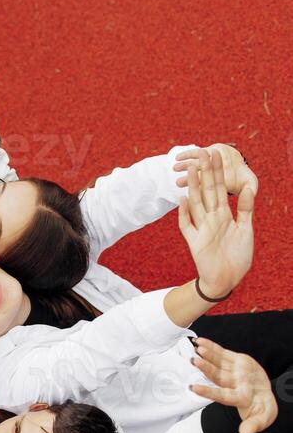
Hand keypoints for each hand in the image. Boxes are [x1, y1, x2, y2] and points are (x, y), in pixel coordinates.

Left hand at [174, 144, 257, 197]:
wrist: (238, 163)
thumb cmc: (244, 176)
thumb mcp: (250, 182)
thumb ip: (251, 189)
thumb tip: (250, 192)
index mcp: (219, 187)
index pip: (209, 190)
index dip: (201, 190)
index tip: (187, 193)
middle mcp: (210, 178)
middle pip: (199, 180)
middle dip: (189, 181)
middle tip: (177, 182)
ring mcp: (207, 165)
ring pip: (195, 167)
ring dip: (186, 167)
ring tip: (175, 167)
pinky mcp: (206, 153)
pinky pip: (196, 153)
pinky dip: (189, 153)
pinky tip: (178, 156)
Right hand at [178, 149, 253, 298]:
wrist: (226, 280)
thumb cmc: (237, 257)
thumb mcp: (246, 230)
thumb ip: (246, 209)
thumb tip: (249, 188)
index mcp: (224, 215)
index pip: (221, 189)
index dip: (218, 172)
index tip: (217, 154)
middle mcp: (211, 219)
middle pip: (207, 191)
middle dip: (206, 172)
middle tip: (203, 151)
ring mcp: (202, 229)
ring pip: (196, 204)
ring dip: (193, 188)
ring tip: (191, 170)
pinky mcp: (194, 242)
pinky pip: (187, 226)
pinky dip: (184, 214)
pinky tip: (183, 200)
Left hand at [190, 337, 276, 432]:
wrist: (265, 395)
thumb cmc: (263, 409)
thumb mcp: (264, 418)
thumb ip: (254, 425)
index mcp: (238, 398)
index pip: (221, 395)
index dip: (208, 392)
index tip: (192, 388)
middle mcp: (233, 384)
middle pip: (217, 377)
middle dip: (206, 369)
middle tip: (193, 361)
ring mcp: (233, 372)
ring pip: (218, 363)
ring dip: (208, 355)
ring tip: (197, 347)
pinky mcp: (236, 361)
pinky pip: (222, 353)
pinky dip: (212, 347)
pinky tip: (201, 342)